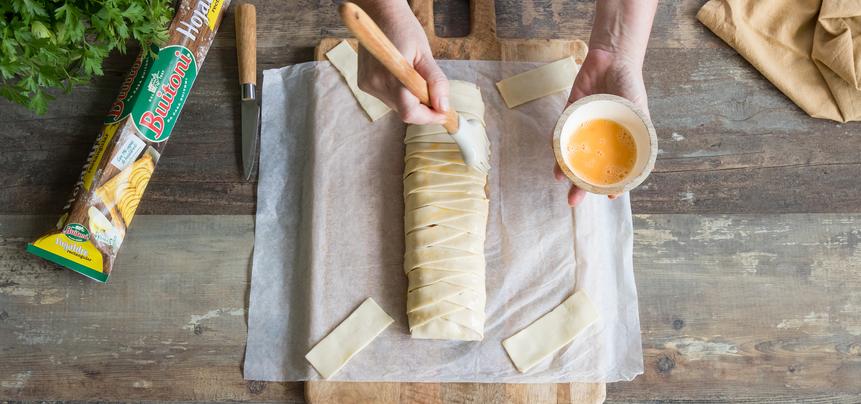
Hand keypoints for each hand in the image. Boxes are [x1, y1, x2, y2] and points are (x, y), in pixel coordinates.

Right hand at [355, 1, 448, 124]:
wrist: (380, 13)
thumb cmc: (405, 29)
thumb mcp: (426, 54)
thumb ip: (435, 82)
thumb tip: (443, 106)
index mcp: (393, 77)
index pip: (410, 113)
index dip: (429, 117)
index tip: (443, 112)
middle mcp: (376, 84)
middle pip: (405, 111)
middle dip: (422, 106)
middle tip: (433, 90)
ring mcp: (368, 85)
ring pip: (396, 105)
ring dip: (410, 99)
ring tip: (414, 76)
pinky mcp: (364, 84)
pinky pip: (387, 97)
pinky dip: (398, 93)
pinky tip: (400, 75)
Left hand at [555, 48, 649, 205]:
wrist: (611, 57)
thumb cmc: (629, 84)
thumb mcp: (638, 108)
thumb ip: (640, 130)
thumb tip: (645, 159)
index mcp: (619, 140)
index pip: (615, 168)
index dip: (612, 184)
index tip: (611, 197)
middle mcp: (600, 138)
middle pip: (589, 167)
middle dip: (581, 185)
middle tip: (573, 202)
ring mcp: (583, 127)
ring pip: (571, 153)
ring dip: (564, 168)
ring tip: (560, 180)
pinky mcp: (569, 115)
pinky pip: (560, 132)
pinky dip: (556, 143)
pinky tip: (554, 153)